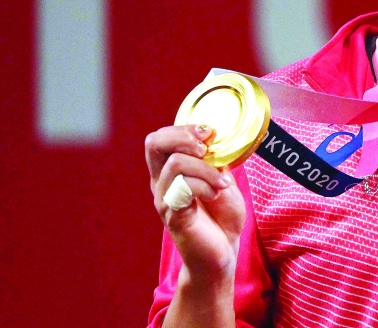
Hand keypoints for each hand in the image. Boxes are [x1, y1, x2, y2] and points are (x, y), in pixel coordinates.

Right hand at [145, 124, 245, 281]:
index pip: (160, 137)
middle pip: (153, 143)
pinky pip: (183, 188)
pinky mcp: (173, 215)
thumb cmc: (222, 214)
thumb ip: (215, 160)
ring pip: (175, 164)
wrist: (223, 250)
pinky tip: (216, 194)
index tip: (209, 132)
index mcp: (170, 170)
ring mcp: (165, 199)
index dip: (184, 128)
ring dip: (206, 169)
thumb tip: (215, 137)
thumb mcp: (222, 178)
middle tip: (206, 148)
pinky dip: (204, 185)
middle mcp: (161, 182)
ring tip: (221, 184)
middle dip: (184, 137)